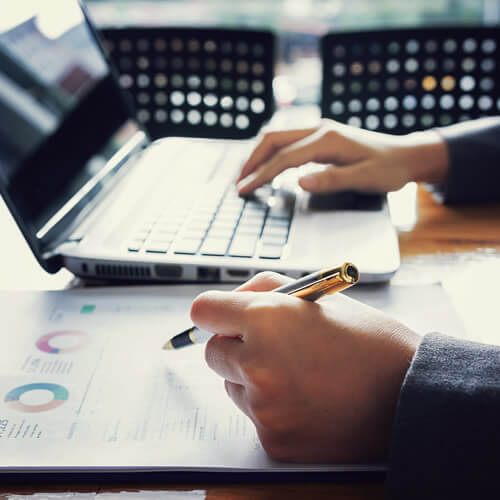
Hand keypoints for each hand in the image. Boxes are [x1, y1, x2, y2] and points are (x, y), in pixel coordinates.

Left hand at [191, 272, 420, 462]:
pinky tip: (308, 401)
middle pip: (212, 353)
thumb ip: (265, 288)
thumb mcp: (319, 297)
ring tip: (298, 374)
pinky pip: (255, 417)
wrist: (411, 394)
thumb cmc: (367, 340)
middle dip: (234, 347)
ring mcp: (265, 407)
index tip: (227, 317)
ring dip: (251, 378)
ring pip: (232, 386)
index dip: (216, 312)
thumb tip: (231, 302)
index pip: (203, 311)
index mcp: (267, 319)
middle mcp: (258, 363)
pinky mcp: (275, 440)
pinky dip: (272, 409)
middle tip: (271, 346)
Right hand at [236, 119, 448, 195]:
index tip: (244, 190)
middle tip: (238, 183)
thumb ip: (331, 180)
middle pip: (273, 140)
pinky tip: (267, 167)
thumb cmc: (388, 169)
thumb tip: (299, 182)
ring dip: (258, 156)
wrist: (405, 155)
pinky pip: (287, 142)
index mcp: (327, 140)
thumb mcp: (364, 178)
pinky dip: (271, 154)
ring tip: (246, 176)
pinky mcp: (320, 136)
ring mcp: (319, 130)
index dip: (261, 175)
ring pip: (277, 138)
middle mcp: (319, 129)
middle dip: (251, 161)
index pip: (284, 158)